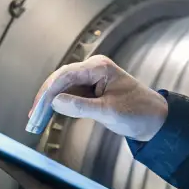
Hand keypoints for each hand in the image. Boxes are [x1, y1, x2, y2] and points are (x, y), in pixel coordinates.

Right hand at [27, 54, 167, 141]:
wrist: (156, 121)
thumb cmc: (138, 112)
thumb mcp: (109, 112)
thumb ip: (81, 107)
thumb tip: (55, 103)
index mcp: (99, 67)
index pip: (66, 75)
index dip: (48, 92)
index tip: (38, 110)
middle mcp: (93, 69)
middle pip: (60, 80)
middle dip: (45, 99)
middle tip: (33, 118)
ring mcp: (92, 79)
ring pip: (62, 88)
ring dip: (49, 104)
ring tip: (35, 121)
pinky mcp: (91, 91)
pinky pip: (70, 95)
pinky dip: (59, 106)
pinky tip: (48, 117)